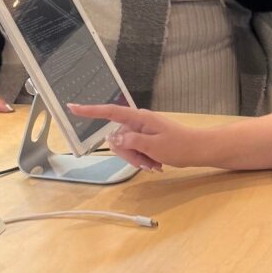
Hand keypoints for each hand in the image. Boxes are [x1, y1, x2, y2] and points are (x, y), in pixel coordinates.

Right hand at [67, 103, 199, 170]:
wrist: (200, 150)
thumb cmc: (180, 145)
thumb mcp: (153, 145)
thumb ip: (130, 141)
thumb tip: (113, 138)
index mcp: (139, 118)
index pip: (110, 112)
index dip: (90, 111)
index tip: (72, 107)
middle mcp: (138, 123)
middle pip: (118, 139)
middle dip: (128, 155)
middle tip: (146, 164)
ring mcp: (143, 131)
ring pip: (126, 148)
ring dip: (138, 160)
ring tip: (155, 165)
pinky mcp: (147, 140)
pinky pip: (136, 151)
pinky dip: (144, 160)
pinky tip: (156, 164)